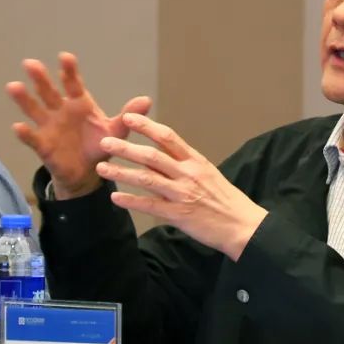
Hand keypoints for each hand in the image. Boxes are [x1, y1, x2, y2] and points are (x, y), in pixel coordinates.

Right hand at [6, 52, 151, 198]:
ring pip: (34, 109)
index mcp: (79, 103)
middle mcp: (61, 110)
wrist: (87, 172)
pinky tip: (18, 127)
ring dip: (24, 99)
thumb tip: (146, 100)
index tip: (65, 57)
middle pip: (49, 91)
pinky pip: (32, 138)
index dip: (69, 70)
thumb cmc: (99, 145)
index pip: (73, 83)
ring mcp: (49, 126)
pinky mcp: (43, 145)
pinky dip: (25, 133)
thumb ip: (128, 116)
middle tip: (30, 63)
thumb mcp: (116, 131)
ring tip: (13, 86)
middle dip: (40, 78)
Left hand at [95, 113, 267, 260]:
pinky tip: (115, 198)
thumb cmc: (226, 200)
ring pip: (146, 179)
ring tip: (102, 168)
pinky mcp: (179, 215)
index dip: (146, 126)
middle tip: (105, 142)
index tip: (127, 118)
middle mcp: (188, 174)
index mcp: (196, 161)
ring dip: (122, 172)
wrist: (242, 225)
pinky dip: (131, 201)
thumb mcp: (208, 174)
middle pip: (152, 156)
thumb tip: (156, 158)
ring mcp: (182, 194)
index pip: (168, 138)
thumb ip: (183, 166)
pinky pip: (150, 205)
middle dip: (126, 147)